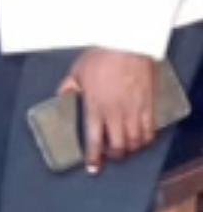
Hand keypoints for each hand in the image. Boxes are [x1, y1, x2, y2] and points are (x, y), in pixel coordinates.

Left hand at [60, 49, 156, 173]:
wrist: (127, 44)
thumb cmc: (102, 56)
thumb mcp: (77, 72)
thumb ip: (68, 88)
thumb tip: (61, 97)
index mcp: (95, 107)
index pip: (94, 140)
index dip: (94, 158)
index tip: (93, 168)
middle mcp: (115, 113)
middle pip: (118, 146)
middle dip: (114, 156)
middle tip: (110, 156)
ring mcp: (134, 110)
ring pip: (135, 142)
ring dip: (130, 149)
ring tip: (125, 148)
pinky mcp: (148, 105)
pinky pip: (150, 130)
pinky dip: (147, 139)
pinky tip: (142, 140)